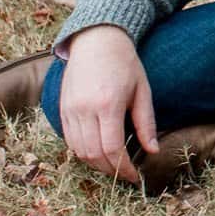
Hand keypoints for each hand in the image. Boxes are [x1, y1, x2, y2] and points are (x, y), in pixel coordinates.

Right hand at [58, 24, 157, 184]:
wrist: (97, 39)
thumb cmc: (124, 63)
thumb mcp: (142, 90)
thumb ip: (146, 123)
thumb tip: (153, 150)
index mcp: (108, 104)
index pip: (112, 148)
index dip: (123, 168)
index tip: (133, 176)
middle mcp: (84, 109)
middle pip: (93, 154)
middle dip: (110, 170)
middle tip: (124, 174)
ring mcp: (70, 109)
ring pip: (78, 150)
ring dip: (95, 163)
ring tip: (112, 165)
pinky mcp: (62, 109)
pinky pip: (69, 140)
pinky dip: (82, 151)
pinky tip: (96, 152)